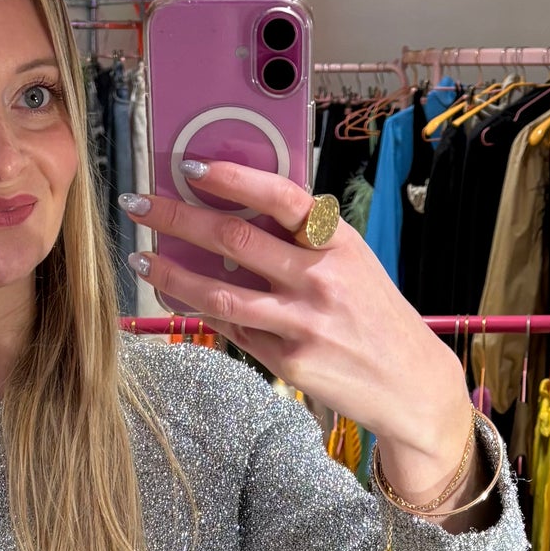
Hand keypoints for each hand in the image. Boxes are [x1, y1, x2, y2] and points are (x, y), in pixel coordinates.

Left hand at [122, 157, 481, 496]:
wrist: (410, 383)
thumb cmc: (374, 315)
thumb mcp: (352, 263)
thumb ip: (302, 241)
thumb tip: (234, 212)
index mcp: (336, 241)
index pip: (278, 196)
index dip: (231, 177)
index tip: (189, 167)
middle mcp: (320, 277)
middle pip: (233, 238)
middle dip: (176, 217)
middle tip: (139, 206)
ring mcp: (302, 321)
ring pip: (219, 291)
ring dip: (170, 274)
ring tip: (140, 260)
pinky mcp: (288, 360)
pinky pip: (233, 329)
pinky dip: (198, 312)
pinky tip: (174, 298)